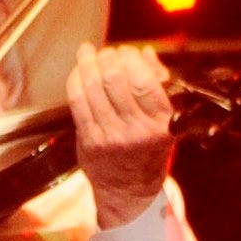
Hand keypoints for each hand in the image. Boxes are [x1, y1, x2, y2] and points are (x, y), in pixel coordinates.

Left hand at [68, 42, 175, 225]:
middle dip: (107, 57)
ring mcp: (111, 136)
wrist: (130, 189)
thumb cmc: (148, 148)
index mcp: (162, 122)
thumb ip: (159, 83)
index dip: (130, 58)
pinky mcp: (90, 141)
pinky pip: (77, 102)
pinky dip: (75, 80)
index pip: (143, 80)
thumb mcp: (165, 118)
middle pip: (115, 79)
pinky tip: (78, 71)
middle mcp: (137, 130)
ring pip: (92, 87)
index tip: (127, 52)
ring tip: (88, 53)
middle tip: (106, 53)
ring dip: (87, 63)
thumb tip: (146, 53)